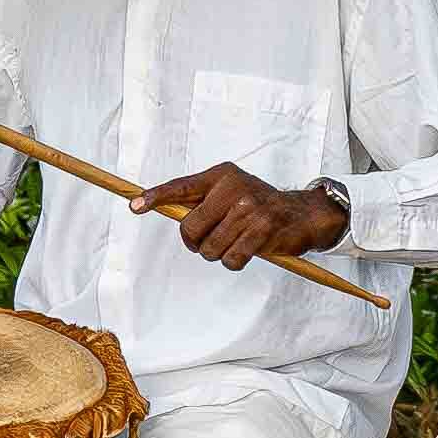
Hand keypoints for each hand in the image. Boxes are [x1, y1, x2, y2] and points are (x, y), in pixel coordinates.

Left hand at [142, 161, 346, 272]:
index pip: (182, 187)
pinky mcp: (262, 231)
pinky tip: (246, 250)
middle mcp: (233, 188)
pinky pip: (231, 260)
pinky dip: (234, 262)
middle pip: (190, 228)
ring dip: (218, 253)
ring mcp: (249, 209)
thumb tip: (163, 209)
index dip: (156, 196)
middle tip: (210, 240)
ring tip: (235, 242)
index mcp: (221, 176)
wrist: (302, 213)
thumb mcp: (230, 191)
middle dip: (196, 242)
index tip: (135, 205)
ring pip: (210, 248)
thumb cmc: (257, 205)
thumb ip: (201, 200)